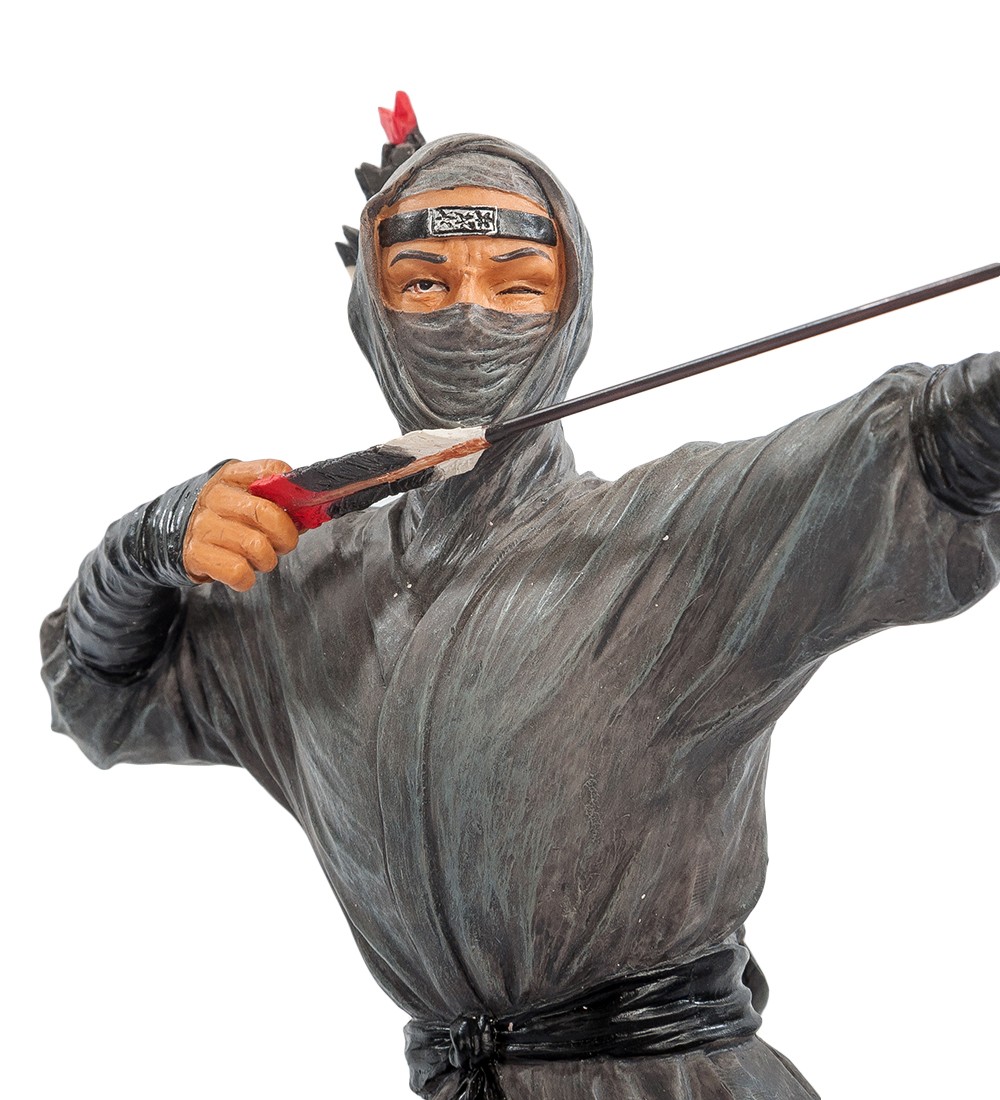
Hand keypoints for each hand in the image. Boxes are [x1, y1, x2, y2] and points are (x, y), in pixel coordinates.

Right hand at [182, 460, 298, 590]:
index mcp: (230, 476)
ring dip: (267, 560)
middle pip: (267, 513)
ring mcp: (203, 525)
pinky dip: (247, 578)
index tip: (299, 508)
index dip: (292, 490)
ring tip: (260, 559)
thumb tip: (307, 516)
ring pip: (257, 546)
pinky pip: (237, 571)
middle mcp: (215, 496)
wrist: (167, 538)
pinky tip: (242, 573)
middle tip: (284, 544)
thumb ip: (271, 500)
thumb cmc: (218, 519)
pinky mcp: (195, 553)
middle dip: (286, 535)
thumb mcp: (239, 498)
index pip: (270, 470)